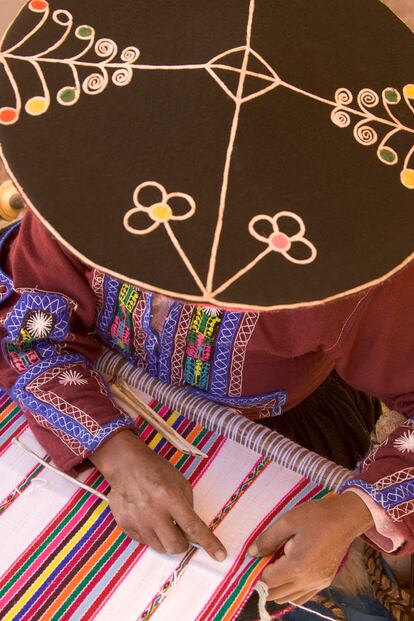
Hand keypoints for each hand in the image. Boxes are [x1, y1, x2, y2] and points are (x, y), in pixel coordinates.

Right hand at [90, 430, 226, 559]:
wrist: (126, 464)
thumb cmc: (157, 470)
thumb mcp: (179, 482)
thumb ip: (188, 506)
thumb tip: (193, 532)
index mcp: (170, 496)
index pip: (193, 526)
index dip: (208, 542)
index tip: (220, 555)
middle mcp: (153, 511)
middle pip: (175, 545)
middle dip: (183, 544)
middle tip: (181, 532)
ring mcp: (137, 519)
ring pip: (159, 548)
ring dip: (166, 540)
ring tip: (162, 522)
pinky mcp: (124, 525)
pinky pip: (144, 542)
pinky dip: (151, 535)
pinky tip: (148, 518)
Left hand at [248, 492, 373, 604]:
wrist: (345, 518)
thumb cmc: (316, 516)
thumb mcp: (287, 521)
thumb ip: (267, 539)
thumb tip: (252, 553)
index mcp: (296, 566)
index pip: (267, 581)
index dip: (257, 571)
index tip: (257, 558)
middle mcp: (307, 581)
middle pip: (275, 594)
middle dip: (265, 581)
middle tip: (265, 561)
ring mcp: (317, 584)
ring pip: (288, 598)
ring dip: (277, 587)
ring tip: (277, 565)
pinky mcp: (324, 582)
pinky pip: (302, 597)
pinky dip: (291, 591)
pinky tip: (289, 573)